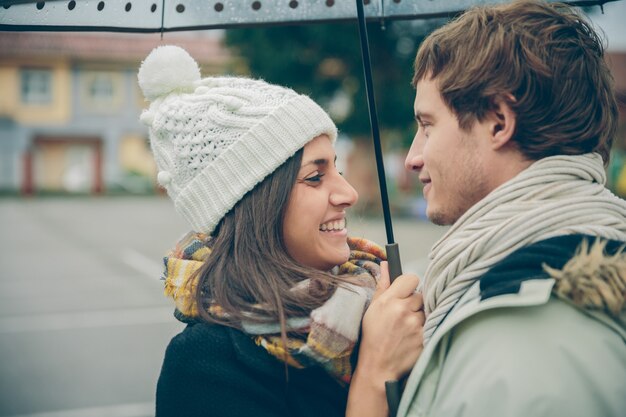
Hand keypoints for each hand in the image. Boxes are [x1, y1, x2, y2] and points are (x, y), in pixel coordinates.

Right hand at [356, 262, 424, 383]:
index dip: (409, 285)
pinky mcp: (426, 338)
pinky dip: (425, 329)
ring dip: (420, 316)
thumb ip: (383, 285)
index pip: (411, 278)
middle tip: (404, 314)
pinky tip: (413, 336)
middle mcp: (404, 310)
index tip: (406, 292)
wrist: (379, 365)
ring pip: (426, 311)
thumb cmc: (373, 336)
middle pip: (420, 295)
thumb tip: (386, 265)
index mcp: (389, 300)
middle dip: (414, 303)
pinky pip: (431, 325)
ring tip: (407, 327)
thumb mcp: (373, 308)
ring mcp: (417, 325)